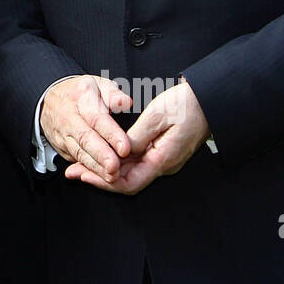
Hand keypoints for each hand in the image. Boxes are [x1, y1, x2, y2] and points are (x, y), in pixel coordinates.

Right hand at [39, 74, 133, 181]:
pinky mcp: (61, 146)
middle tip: (115, 168)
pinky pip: (74, 159)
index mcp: (82, 97)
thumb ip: (113, 94)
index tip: (125, 148)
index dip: (111, 134)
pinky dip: (87, 170)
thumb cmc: (82, 93)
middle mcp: (69, 117)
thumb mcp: (98, 84)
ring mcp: (63, 133)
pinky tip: (100, 178)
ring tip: (111, 177)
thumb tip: (125, 102)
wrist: (50, 99)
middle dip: (101, 155)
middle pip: (85, 138)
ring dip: (95, 167)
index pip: (97, 118)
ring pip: (79, 152)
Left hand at [64, 80, 209, 194]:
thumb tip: (118, 152)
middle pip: (126, 181)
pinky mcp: (162, 151)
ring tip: (80, 164)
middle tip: (72, 172)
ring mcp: (163, 159)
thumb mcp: (157, 116)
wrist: (210, 100)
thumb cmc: (187, 105)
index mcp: (163, 160)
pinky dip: (117, 160)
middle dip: (98, 178)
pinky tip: (103, 154)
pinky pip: (137, 162)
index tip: (83, 175)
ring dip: (106, 169)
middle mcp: (163, 165)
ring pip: (130, 172)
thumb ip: (136, 137)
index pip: (128, 183)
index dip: (104, 183)